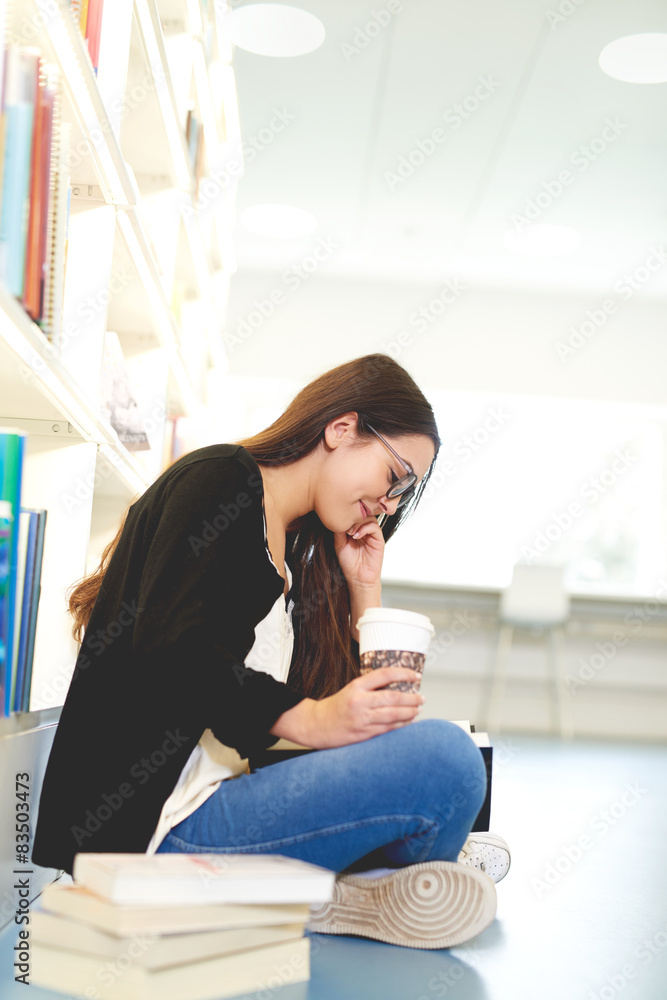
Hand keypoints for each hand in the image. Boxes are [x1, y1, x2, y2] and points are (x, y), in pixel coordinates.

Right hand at [270, 667, 424, 747]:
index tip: (416, 675)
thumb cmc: (335, 707)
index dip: (403, 673)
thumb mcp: (351, 690)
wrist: (316, 725)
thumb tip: (397, 686)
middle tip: (421, 697)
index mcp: (356, 686)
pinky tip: (408, 722)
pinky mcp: (364, 734)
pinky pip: (388, 729)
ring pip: (393, 715)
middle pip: (393, 697)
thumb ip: (371, 688)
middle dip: (412, 698)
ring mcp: (362, 719)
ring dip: (410, 712)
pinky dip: (401, 725)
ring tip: (418, 709)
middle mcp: (360, 701)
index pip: (384, 675)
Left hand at [333, 515, 383, 590]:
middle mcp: (365, 531)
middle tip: (345, 527)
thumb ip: (339, 532)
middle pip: (363, 513)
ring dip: (359, 523)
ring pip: (369, 518)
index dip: (347, 516)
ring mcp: (372, 535)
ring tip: (350, 532)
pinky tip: (357, 536)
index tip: (340, 522)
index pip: (354, 515)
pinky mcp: (379, 540)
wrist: (358, 578)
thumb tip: (337, 519)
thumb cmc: (349, 564)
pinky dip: (365, 529)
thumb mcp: (339, 545)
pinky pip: (375, 527)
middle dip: (353, 518)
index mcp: (356, 530)